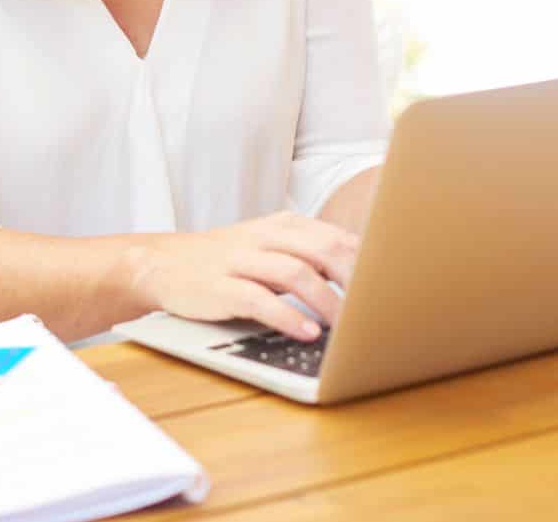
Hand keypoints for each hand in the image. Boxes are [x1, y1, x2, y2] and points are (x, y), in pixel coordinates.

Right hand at [131, 211, 359, 339]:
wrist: (164, 263)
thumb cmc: (229, 260)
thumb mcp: (271, 246)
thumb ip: (312, 255)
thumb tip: (367, 277)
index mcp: (285, 224)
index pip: (338, 238)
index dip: (369, 264)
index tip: (393, 289)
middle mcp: (266, 236)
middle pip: (323, 250)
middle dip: (356, 281)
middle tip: (379, 308)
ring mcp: (242, 260)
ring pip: (295, 273)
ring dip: (326, 301)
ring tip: (347, 327)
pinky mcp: (221, 287)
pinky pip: (259, 299)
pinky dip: (287, 316)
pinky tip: (307, 333)